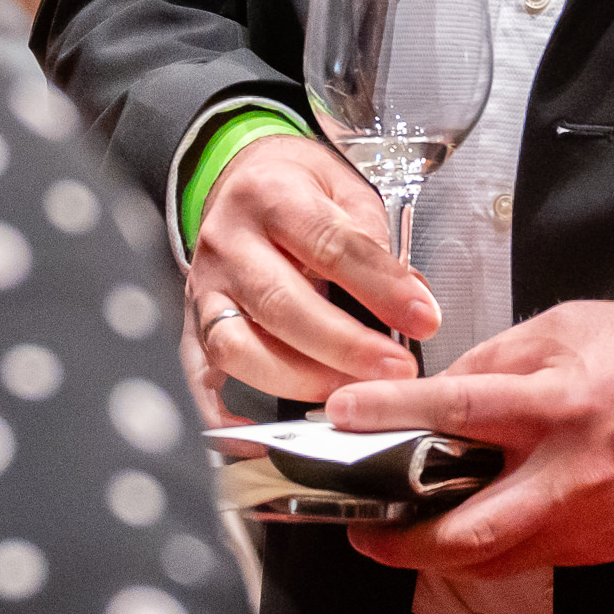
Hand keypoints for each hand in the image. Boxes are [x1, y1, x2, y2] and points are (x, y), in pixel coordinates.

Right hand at [183, 132, 440, 400]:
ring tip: (347, 394)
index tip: (423, 318)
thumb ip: (375, 243)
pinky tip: (261, 435)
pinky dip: (223, 413)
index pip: (329, 245)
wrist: (243, 177)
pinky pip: (197, 376)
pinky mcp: (190, 324)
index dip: (380, 287)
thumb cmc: (300, 188)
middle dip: (344, 345)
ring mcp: (204, 287)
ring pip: (236, 345)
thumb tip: (412, 302)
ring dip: (296, 379)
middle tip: (394, 370)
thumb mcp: (346, 189)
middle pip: (280, 302)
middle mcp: (228, 242)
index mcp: (271, 195)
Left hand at [330, 301, 613, 576]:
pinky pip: (530, 554)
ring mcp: (591, 521)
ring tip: (405, 530)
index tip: (341, 416)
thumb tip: (436, 394)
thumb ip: (495, 360)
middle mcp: (573, 473)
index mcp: (561, 402)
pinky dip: (490, 546)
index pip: (458, 411)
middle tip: (363, 530)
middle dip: (402, 542)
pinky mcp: (605, 547)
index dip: (391, 415)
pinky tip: (470, 523)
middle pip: (468, 533)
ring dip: (440, 552)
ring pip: (494, 559)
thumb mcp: (564, 327)